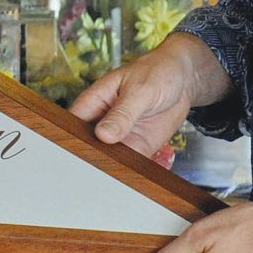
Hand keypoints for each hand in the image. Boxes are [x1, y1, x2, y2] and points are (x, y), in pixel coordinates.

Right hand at [71, 33, 223, 165]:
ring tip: (116, 180)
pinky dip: (133, 172)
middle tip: (96, 175)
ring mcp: (119, 137)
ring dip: (111, 170)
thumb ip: (122, 113)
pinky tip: (135, 179)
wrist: (183, 80)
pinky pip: (130, 163)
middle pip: (87, 146)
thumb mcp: (140, 90)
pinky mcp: (137, 147)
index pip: (72, 125)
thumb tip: (103, 135)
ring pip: (107, 159)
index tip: (75, 157)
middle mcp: (102, 122)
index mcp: (93, 102)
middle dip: (90, 161)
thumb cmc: (156, 73)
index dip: (69, 141)